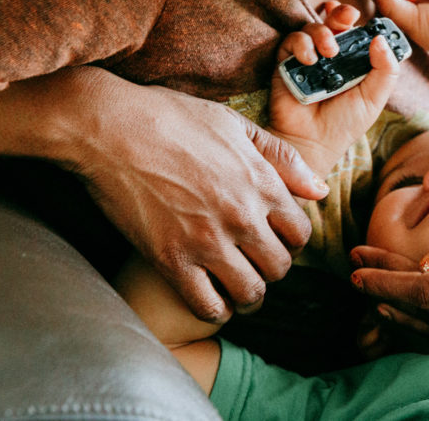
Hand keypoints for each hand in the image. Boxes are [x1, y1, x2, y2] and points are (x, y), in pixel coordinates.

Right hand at [63, 67, 329, 322]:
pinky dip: (215, 309)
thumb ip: (283, 159)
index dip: (291, 240)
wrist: (109, 127)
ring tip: (236, 286)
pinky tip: (210, 297)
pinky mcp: (170, 259)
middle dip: (271, 268)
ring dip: (248, 295)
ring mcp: (207, 241)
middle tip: (254, 263)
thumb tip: (319, 190)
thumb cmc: (172, 118)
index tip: (274, 238)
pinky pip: (208, 305)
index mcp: (261, 183)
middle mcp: (242, 216)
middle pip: (280, 267)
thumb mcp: (236, 125)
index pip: (301, 233)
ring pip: (250, 292)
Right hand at [269, 1, 400, 173]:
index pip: (354, 31)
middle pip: (333, 22)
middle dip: (340, 14)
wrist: (313, 143)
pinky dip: (302, 45)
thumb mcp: (374, 97)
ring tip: (330, 52)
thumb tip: (380, 38)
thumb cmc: (345, 123)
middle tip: (347, 17)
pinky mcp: (286, 63)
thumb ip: (385, 70)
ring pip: (311, 28)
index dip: (356, 19)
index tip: (359, 13)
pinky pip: (291, 41)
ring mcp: (308, 58)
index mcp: (352, 61)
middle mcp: (330, 56)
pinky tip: (310, 60)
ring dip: (322, 32)